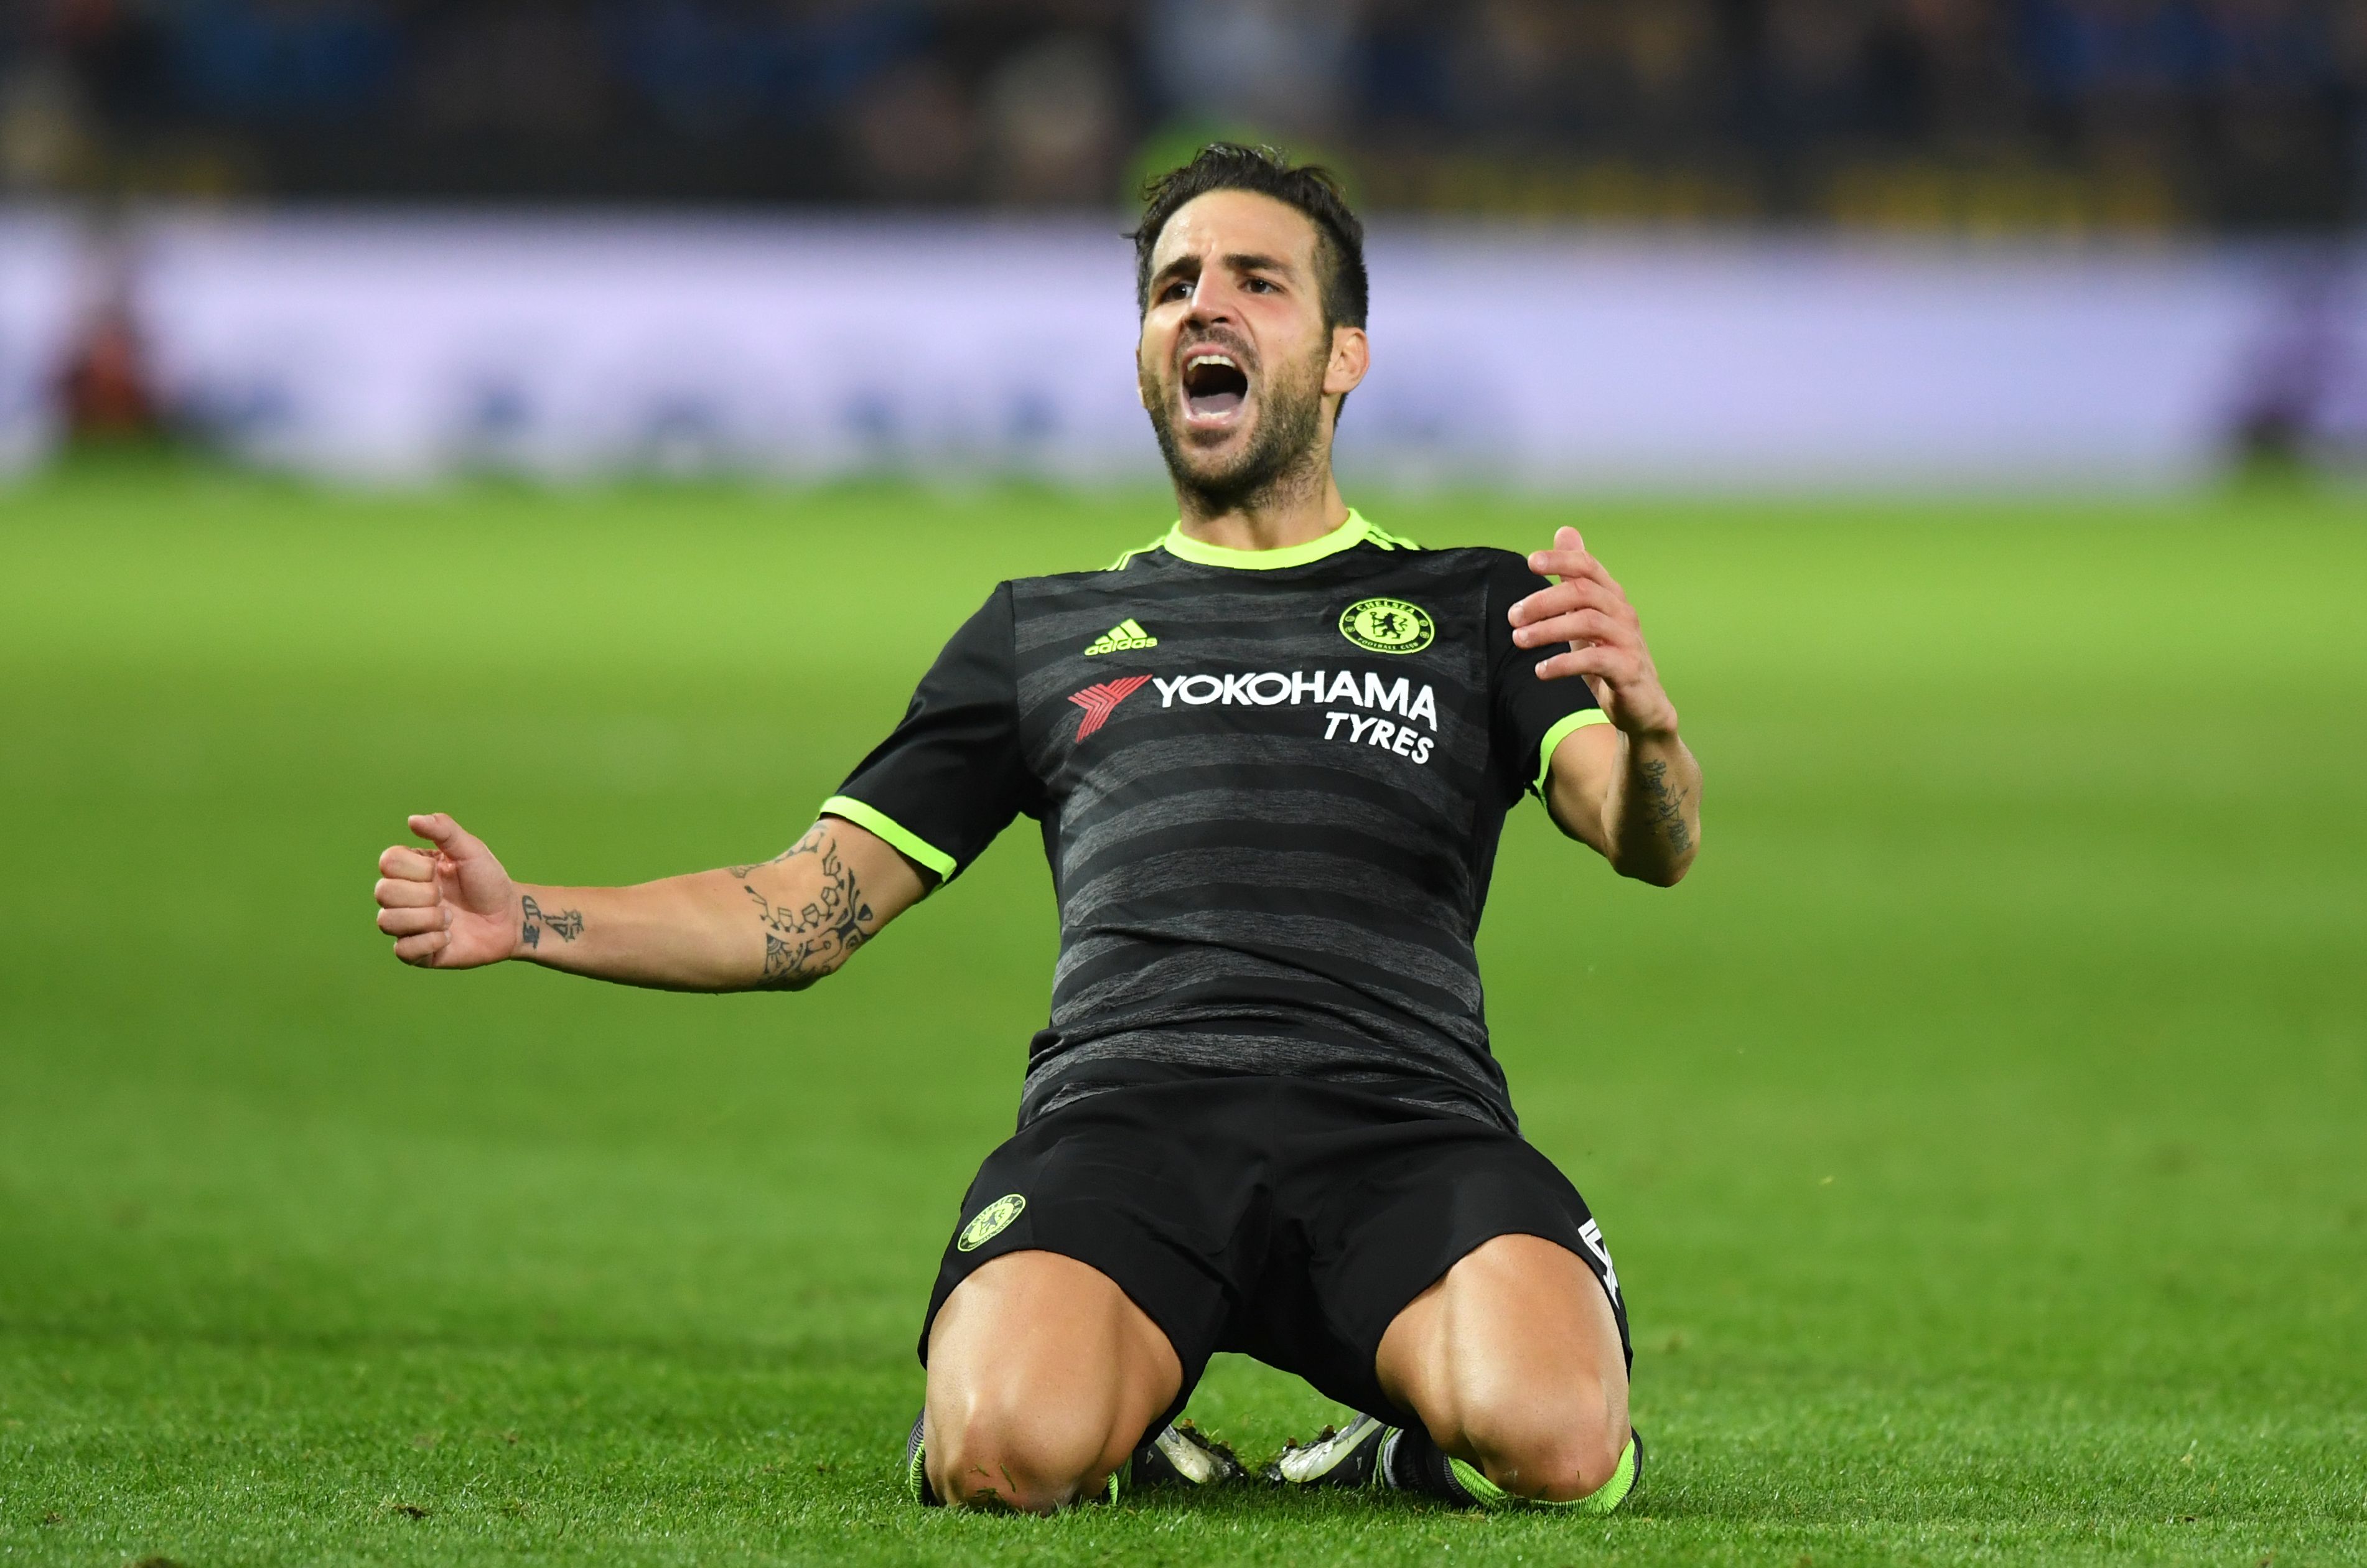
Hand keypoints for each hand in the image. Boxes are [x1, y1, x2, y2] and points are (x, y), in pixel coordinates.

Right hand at [374, 813, 518, 967]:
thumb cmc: (489, 881)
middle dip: (422, 895)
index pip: (387, 863)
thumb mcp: (471, 850)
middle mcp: (403, 896)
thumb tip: (412, 819)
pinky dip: (429, 942)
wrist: (510, 918)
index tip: (440, 871)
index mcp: (410, 870)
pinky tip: (449, 937)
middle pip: (382, 892)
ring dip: (426, 919)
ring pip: (386, 922)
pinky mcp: (417, 952)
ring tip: (450, 918)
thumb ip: (444, 830)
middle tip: (446, 897)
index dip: (415, 869)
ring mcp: (408, 925)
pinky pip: (402, 950)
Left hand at [1510, 526, 1680, 737]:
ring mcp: (1628, 641)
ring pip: (1587, 622)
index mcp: (1611, 597)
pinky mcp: (1629, 670)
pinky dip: (1564, 663)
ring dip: (1548, 630)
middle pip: (1583, 592)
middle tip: (1512, 617)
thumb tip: (1564, 531)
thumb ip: (1574, 578)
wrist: (1641, 705)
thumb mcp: (1586, 614)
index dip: (1561, 560)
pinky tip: (1540, 671)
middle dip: (1543, 601)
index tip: (1530, 563)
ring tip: (1518, 640)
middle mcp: (1623, 613)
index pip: (1587, 567)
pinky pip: (1596, 660)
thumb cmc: (1607, 654)